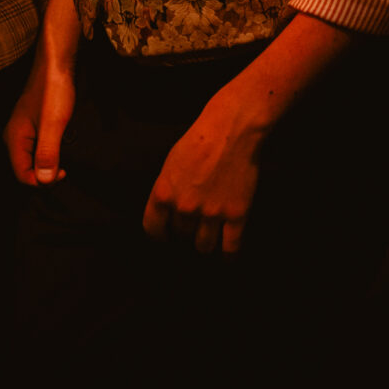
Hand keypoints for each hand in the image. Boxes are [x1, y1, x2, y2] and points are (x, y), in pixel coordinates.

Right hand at [4, 39, 76, 185]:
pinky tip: (60, 143)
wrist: (55, 66)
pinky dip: (49, 153)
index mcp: (14, 138)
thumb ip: (47, 153)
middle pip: (25, 170)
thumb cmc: (53, 91)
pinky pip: (37, 150)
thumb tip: (43, 181)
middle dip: (45, 174)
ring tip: (63, 151)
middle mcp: (13, 137)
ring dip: (48, 163)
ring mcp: (21, 131)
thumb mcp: (53, 124)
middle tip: (65, 166)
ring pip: (32, 160)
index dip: (43, 180)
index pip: (23, 175)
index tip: (62, 171)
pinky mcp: (31, 127)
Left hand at [143, 95, 264, 253]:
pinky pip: (230, 247)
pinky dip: (228, 255)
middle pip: (181, 234)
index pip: (153, 228)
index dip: (158, 234)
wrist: (229, 132)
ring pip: (203, 245)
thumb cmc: (198, 142)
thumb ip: (167, 190)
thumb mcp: (170, 164)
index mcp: (163, 193)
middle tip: (193, 224)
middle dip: (186, 230)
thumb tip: (167, 211)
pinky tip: (227, 256)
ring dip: (204, 243)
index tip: (164, 236)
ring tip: (208, 238)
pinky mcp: (236, 215)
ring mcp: (211, 213)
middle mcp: (184, 207)